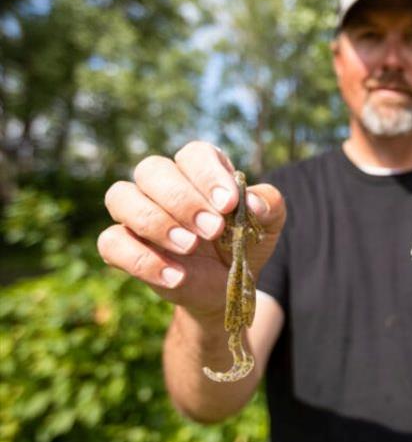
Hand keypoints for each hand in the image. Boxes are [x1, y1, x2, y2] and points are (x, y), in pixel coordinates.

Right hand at [96, 141, 285, 319]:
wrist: (227, 287)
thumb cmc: (243, 244)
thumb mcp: (268, 225)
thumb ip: (270, 205)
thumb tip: (253, 202)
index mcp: (199, 171)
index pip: (194, 154)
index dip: (208, 174)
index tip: (229, 204)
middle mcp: (163, 184)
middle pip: (152, 170)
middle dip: (182, 200)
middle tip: (213, 230)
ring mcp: (137, 213)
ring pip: (120, 197)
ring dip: (155, 221)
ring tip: (189, 247)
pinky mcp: (122, 246)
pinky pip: (111, 242)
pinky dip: (141, 259)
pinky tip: (176, 276)